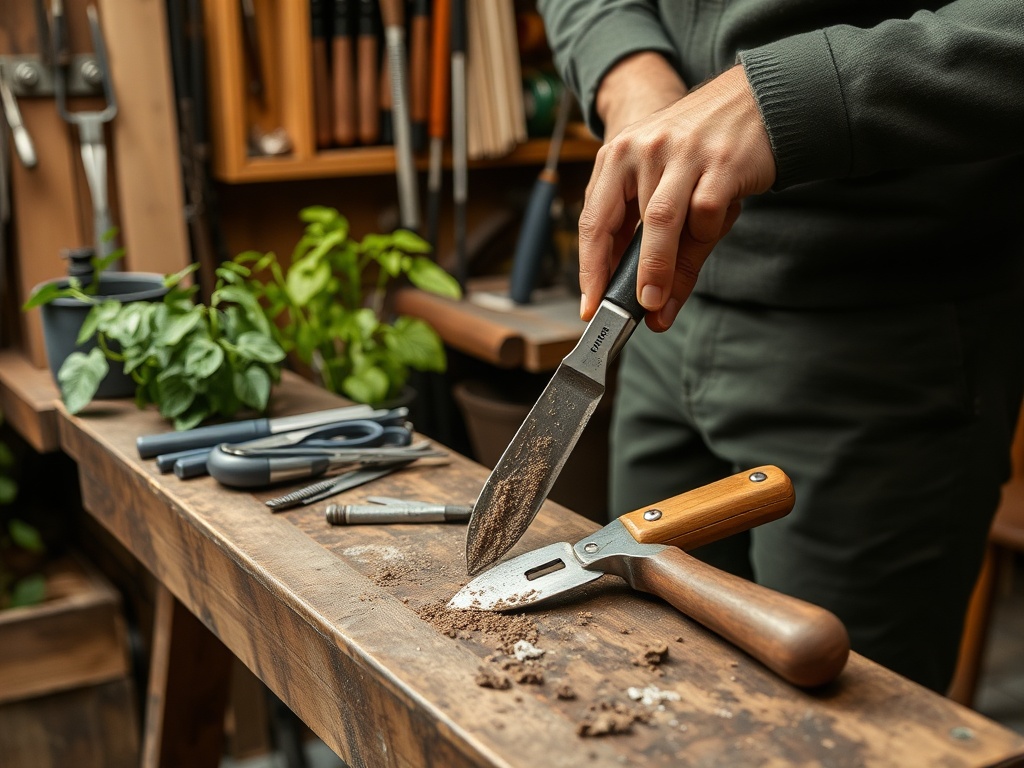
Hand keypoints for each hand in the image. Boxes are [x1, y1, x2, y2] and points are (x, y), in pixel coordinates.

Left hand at [581, 64, 775, 330]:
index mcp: (617, 157)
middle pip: (625, 223)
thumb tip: (656, 305)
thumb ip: (656, 241)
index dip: (590, 267)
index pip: (593, 219)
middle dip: (628, 275)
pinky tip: (712, 228)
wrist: (755, 97)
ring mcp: (681, 153)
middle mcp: (643, 150)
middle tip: (632, 312)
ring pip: (662, 221)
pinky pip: (706, 211)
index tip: (590, 304)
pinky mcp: (720, 161)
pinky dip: (707, 232)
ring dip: (660, 268)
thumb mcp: (667, 185)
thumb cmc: (703, 149)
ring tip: (659, 302)